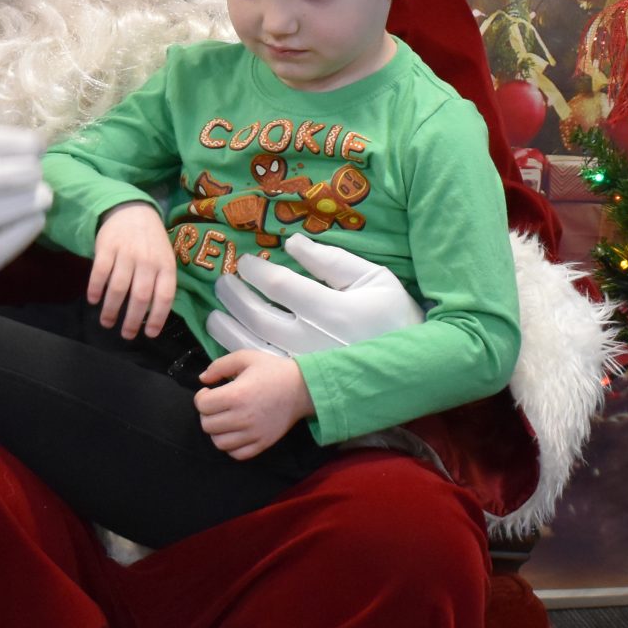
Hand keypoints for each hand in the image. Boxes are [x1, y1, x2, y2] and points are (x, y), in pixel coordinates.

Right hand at [88, 202, 175, 339]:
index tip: (149, 334)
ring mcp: (127, 253)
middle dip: (132, 320)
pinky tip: (93, 300)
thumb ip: (160, 282)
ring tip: (107, 322)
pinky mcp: (107, 247)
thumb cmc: (151, 243)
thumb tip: (153, 316)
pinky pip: (100, 273)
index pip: (165, 296)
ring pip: (118, 287)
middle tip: (126, 335)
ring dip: (111, 309)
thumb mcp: (164, 259)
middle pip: (140, 296)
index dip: (158, 318)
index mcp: (165, 265)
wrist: (133, 211)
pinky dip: (95, 289)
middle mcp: (147, 260)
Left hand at [194, 350, 313, 459]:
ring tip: (225, 420)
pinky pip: (237, 454)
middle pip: (207, 425)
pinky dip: (231, 446)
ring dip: (217, 431)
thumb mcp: (246, 358)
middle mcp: (243, 417)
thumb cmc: (273, 371)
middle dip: (207, 414)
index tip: (209, 392)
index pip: (202, 405)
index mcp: (237, 395)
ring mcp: (253, 434)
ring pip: (219, 443)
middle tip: (217, 405)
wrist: (302, 388)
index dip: (201, 397)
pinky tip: (235, 433)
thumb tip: (203, 379)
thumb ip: (220, 365)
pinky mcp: (262, 444)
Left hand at [206, 233, 424, 357]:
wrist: (413, 365)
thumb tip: (291, 244)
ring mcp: (304, 366)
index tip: (245, 262)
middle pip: (258, 316)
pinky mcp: (301, 383)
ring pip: (252, 347)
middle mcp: (312, 341)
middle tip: (221, 281)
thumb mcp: (373, 277)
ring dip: (227, 328)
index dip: (256, 271)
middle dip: (234, 296)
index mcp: (332, 310)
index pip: (279, 286)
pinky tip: (229, 340)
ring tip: (215, 311)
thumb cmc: (394, 314)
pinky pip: (261, 369)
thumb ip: (331, 260)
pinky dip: (238, 355)